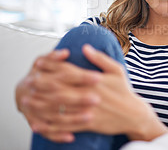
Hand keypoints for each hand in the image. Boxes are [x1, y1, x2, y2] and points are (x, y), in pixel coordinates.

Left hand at [27, 45, 167, 141]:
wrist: (134, 114)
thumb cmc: (124, 91)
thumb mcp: (117, 70)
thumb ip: (100, 58)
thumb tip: (85, 47)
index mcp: (94, 80)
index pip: (68, 70)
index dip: (52, 66)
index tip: (39, 63)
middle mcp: (89, 94)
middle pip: (60, 88)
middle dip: (42, 84)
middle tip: (29, 80)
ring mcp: (87, 110)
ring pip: (60, 107)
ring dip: (42, 104)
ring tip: (29, 101)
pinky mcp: (87, 124)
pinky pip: (66, 125)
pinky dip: (51, 125)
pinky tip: (40, 123)